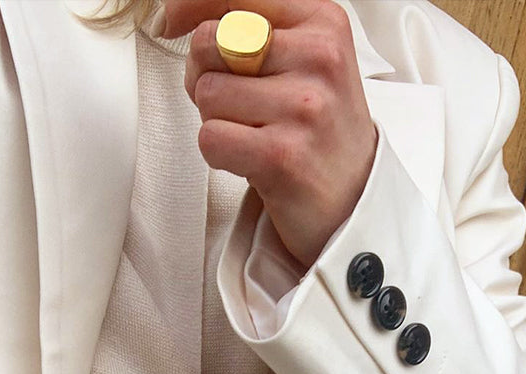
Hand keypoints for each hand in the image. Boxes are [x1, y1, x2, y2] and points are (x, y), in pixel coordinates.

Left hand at [162, 0, 377, 268]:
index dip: (190, 6)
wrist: (355, 201)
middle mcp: (319, 59)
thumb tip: (176, 13)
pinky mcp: (282, 156)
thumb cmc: (320, 131)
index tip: (171, 21)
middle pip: (209, 42)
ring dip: (216, 119)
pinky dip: (219, 154)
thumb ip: (256, 29)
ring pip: (206, 93)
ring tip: (254, 135)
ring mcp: (304, 108)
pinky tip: (251, 160)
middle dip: (205, 74)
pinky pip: (210, 137)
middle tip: (236, 104)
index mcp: (324, 23)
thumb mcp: (307, 62)